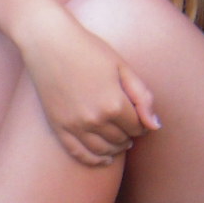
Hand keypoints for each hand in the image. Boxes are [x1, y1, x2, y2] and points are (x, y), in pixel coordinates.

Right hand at [20, 16, 158, 166]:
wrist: (49, 42)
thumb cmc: (89, 49)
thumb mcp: (123, 67)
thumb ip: (143, 97)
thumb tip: (155, 126)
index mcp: (114, 103)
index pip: (138, 126)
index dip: (142, 122)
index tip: (138, 114)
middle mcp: (95, 119)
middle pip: (121, 139)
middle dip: (129, 134)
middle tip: (129, 124)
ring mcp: (74, 125)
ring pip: (103, 150)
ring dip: (115, 148)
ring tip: (120, 141)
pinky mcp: (58, 127)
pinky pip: (78, 153)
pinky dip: (93, 160)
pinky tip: (104, 159)